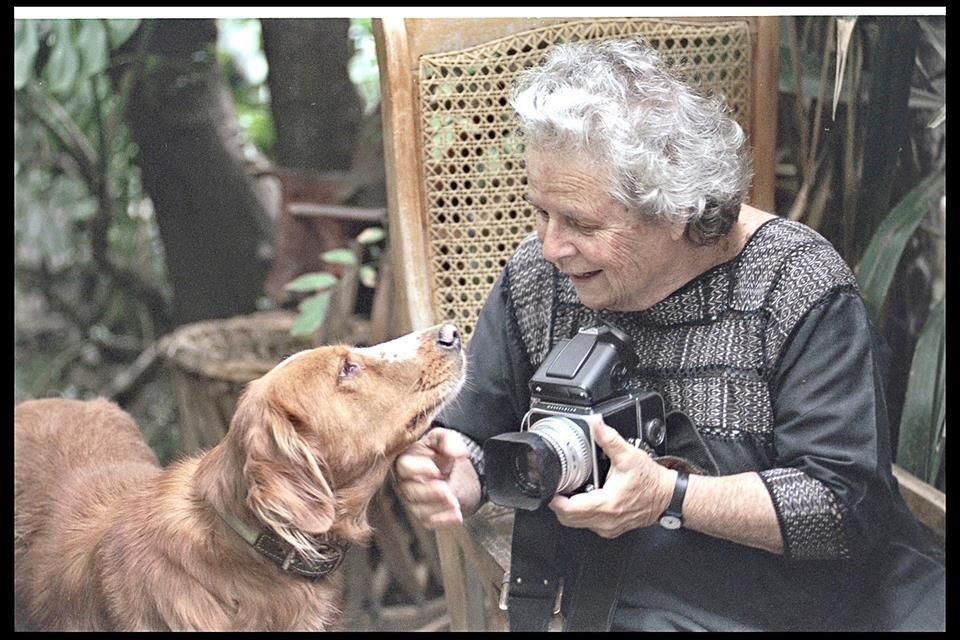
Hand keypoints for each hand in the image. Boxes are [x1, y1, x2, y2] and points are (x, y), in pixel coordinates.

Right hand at [393, 427, 481, 528]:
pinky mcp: (425, 515)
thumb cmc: (442, 451)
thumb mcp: (445, 438)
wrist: (456, 471)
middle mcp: (405, 483)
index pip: (404, 466)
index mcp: (406, 460)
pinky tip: (457, 515)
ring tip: (455, 502)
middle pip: (411, 491)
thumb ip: (449, 440)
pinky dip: (444, 521)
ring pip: (419, 510)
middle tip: (446, 491)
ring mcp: (413, 501)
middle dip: (430, 492)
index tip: (437, 471)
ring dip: (438, 507)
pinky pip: (430, 522)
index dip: (419, 470)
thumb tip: (457, 453)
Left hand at [548, 418, 674, 537]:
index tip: (551, 488)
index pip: (570, 510)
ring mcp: (608, 527)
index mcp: (607, 504)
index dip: (555, 500)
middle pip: (568, 520)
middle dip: (559, 505)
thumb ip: (608, 438)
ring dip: (569, 510)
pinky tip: (584, 499)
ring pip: (577, 524)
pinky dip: (581, 514)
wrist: (668, 496)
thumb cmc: (651, 480)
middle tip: (557, 488)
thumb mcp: (628, 455)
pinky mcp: (611, 529)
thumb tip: (595, 423)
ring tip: (569, 492)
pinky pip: (588, 525)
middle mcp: (606, 520)